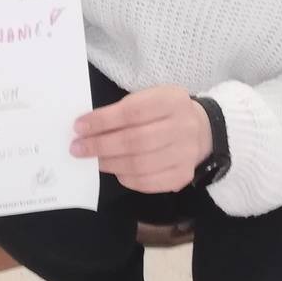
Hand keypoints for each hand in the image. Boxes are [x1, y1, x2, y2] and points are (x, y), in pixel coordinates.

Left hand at [71, 86, 211, 194]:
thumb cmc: (166, 112)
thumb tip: (87, 127)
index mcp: (172, 100)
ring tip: (94, 160)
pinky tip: (116, 170)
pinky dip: (126, 178)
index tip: (79, 126)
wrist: (203, 131)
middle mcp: (183, 127)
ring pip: (139, 164)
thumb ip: (124, 110)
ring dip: (110, 163)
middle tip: (78, 148)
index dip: (103, 121)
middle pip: (135, 141)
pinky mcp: (182, 176)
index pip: (132, 111)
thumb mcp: (151, 98)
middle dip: (100, 145)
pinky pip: (147, 182)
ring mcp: (185, 154)